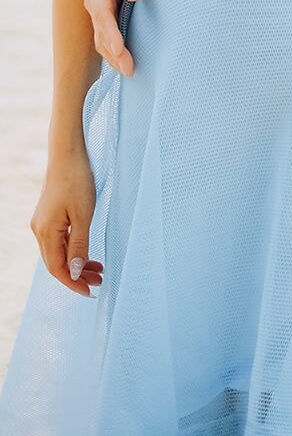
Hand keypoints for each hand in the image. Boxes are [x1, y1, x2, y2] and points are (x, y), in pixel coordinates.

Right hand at [31, 153, 103, 295]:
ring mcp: (43, 222)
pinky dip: (73, 249)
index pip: (57, 268)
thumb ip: (79, 244)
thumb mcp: (83, 213)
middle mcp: (40, 230)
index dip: (73, 282)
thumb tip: (75, 273)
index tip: (90, 291)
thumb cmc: (77, 179)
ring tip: (98, 269)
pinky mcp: (49, 215)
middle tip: (100, 280)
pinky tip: (86, 251)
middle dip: (77, 274)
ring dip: (77, 262)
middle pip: (57, 262)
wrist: (68, 152)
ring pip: (59, 251)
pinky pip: (60, 240)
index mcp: (46, 232)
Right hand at [83, 0, 149, 75]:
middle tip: (129, 69)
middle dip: (113, 50)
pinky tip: (126, 60)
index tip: (121, 50)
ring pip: (102, 35)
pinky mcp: (112, 10)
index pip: (101, 13)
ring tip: (129, 70)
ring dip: (113, 54)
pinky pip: (109, 33)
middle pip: (100, 29)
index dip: (110, 33)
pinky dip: (116, 47)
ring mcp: (101, 5)